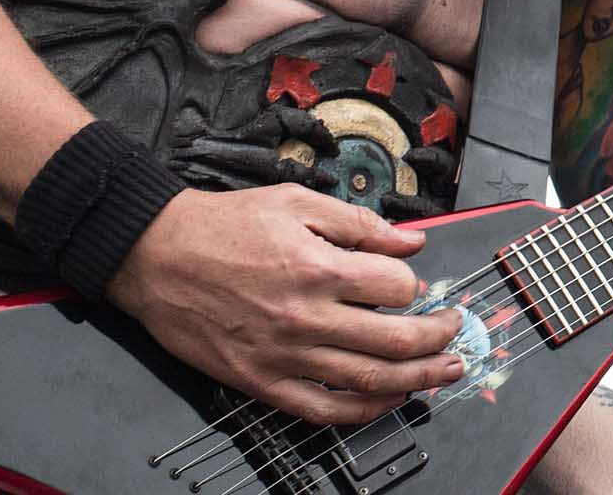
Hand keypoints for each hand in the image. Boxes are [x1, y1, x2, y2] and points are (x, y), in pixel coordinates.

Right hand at [107, 184, 465, 424]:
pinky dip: (364, 411)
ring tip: (445, 371)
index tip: (412, 284)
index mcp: (319, 267)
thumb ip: (360, 222)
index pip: (397, 286)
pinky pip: (323, 410)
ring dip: (419, 379)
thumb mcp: (297, 201)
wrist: (156, 255)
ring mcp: (284, 355)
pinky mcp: (261, 381)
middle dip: (439, 338)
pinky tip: (389, 400)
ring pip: (369, 380)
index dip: (413, 284)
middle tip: (455, 331)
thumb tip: (412, 238)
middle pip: (396, 340)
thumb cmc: (223, 226)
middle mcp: (306, 316)